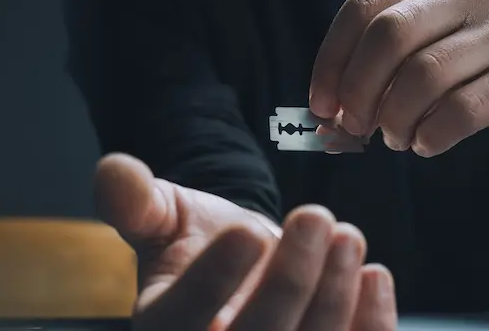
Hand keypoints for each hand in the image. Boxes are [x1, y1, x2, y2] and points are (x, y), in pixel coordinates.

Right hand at [95, 153, 397, 330]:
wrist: (248, 262)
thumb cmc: (199, 239)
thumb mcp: (163, 216)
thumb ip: (136, 201)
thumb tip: (114, 172)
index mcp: (164, 330)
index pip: (185, 318)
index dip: (215, 280)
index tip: (247, 231)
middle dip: (290, 281)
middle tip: (315, 215)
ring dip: (334, 297)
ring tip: (346, 235)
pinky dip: (370, 323)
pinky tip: (374, 275)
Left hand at [309, 0, 488, 156]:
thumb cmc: (470, 79)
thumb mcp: (421, 58)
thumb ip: (373, 72)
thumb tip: (323, 112)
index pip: (363, 9)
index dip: (331, 61)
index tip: (320, 107)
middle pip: (390, 35)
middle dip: (359, 90)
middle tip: (353, 128)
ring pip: (423, 75)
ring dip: (395, 120)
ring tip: (395, 139)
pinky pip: (461, 109)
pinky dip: (430, 136)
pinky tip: (424, 145)